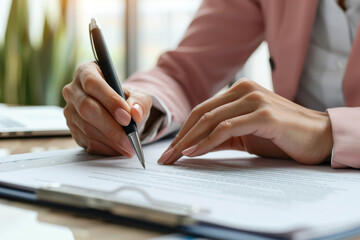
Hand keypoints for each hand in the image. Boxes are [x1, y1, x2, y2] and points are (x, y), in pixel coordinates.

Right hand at [62, 62, 151, 155]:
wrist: (119, 111)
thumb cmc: (126, 99)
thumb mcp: (139, 95)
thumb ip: (140, 102)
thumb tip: (136, 113)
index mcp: (87, 72)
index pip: (93, 84)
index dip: (109, 101)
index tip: (126, 117)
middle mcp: (73, 90)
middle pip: (86, 108)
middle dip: (111, 126)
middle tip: (130, 138)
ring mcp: (70, 111)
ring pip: (87, 127)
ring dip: (110, 140)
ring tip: (129, 146)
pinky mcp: (72, 129)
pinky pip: (86, 141)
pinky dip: (105, 147)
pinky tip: (119, 149)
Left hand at [158, 79, 332, 164]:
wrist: (317, 137)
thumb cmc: (280, 135)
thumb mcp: (245, 134)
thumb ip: (221, 135)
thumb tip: (193, 146)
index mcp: (239, 90)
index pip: (202, 110)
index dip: (183, 130)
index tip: (170, 150)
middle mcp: (244, 90)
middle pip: (201, 114)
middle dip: (180, 137)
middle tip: (166, 157)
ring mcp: (254, 100)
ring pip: (210, 120)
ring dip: (189, 141)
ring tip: (175, 157)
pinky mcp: (263, 114)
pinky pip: (226, 129)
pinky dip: (207, 141)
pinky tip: (193, 152)